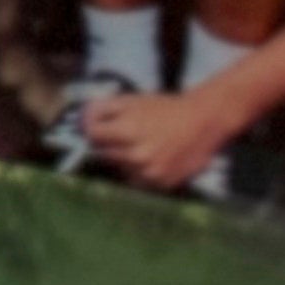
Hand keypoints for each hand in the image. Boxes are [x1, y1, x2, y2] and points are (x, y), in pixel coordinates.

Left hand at [85, 79, 244, 190]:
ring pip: (120, 168)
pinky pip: (138, 181)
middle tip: (120, 135)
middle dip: (107, 144)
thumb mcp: (132, 100)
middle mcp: (137, 155)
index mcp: (127, 131)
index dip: (91, 129)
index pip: (92, 135)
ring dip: (123, 159)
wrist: (203, 122)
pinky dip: (139, 172)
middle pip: (103, 153)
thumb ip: (103, 108)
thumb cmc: (166, 108)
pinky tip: (150, 157)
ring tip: (140, 145)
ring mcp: (150, 173)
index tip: (96, 127)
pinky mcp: (162, 184)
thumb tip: (81, 119)